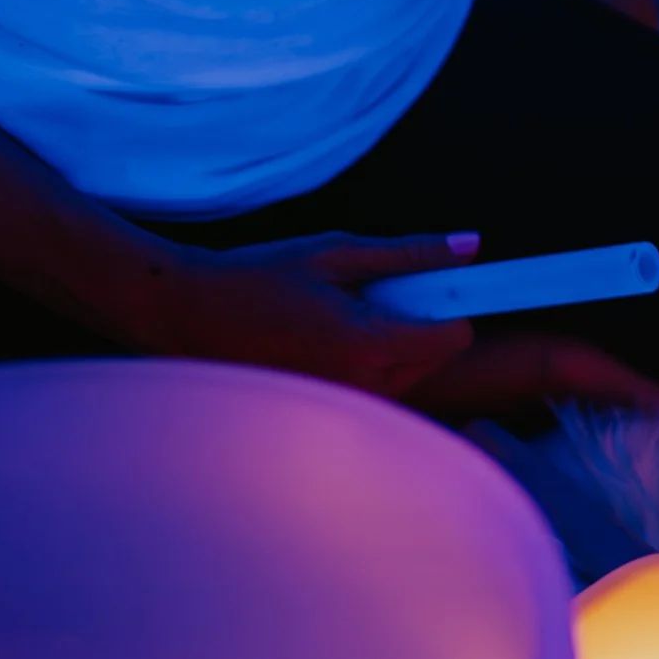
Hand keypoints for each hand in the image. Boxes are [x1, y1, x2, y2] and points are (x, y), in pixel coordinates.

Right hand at [146, 230, 480, 396]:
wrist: (187, 315)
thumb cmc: (257, 279)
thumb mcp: (335, 254)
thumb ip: (409, 254)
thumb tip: (470, 246)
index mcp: (368, 346)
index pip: (455, 337)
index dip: (449, 306)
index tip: (428, 285)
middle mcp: (364, 386)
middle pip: (436, 356)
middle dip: (417, 324)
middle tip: (364, 298)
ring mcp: (347, 405)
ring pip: (409, 374)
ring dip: (394, 345)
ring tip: (338, 319)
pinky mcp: (333, 412)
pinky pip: (379, 387)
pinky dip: (370, 362)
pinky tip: (326, 340)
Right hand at [146, 232, 658, 419]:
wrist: (174, 332)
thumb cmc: (251, 287)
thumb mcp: (334, 255)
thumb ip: (410, 256)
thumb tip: (476, 248)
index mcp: (396, 349)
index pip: (511, 345)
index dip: (593, 362)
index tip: (658, 388)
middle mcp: (404, 395)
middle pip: (527, 386)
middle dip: (609, 395)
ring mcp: (394, 420)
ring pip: (499, 409)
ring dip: (559, 399)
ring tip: (649, 409)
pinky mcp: (385, 429)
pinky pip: (467, 420)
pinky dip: (511, 410)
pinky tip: (557, 402)